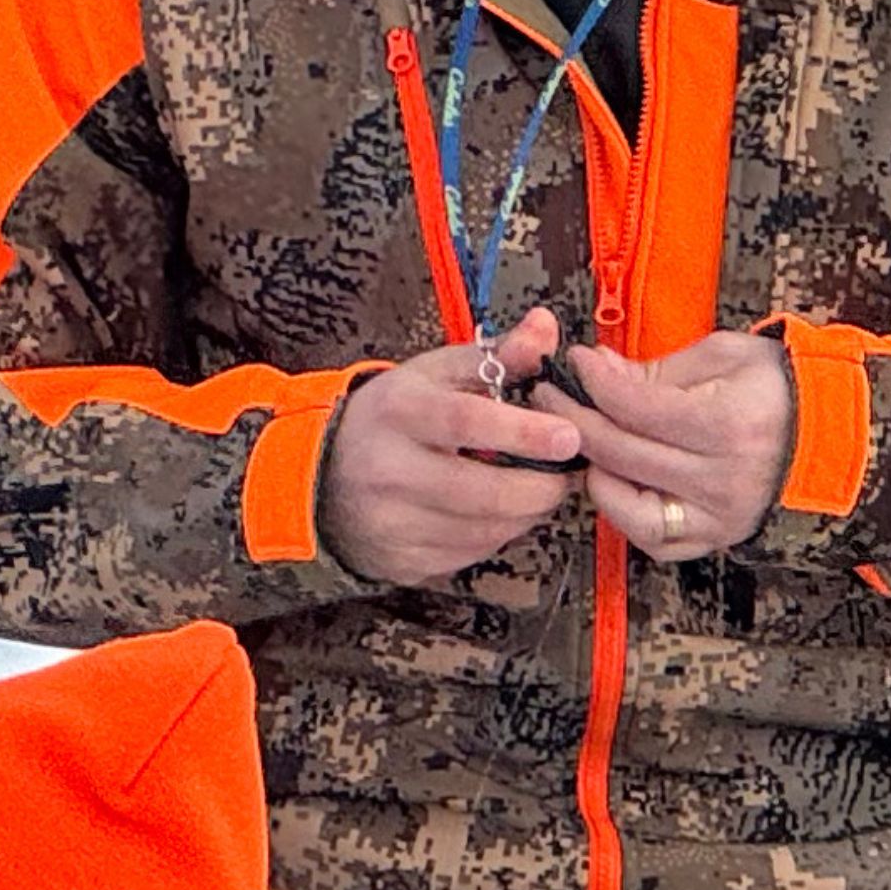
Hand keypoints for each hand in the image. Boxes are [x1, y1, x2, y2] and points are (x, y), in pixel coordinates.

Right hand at [319, 306, 586, 586]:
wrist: (321, 477)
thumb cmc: (391, 420)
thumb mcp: (433, 375)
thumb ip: (495, 355)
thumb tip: (545, 327)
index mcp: (398, 413)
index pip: (467, 423)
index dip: (524, 432)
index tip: (569, 436)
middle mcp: (389, 472)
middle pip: (485, 492)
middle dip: (542, 486)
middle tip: (567, 471)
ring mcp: (392, 524)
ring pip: (486, 530)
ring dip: (526, 512)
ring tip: (536, 487)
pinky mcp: (401, 562)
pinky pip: (471, 554)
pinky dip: (498, 534)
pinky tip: (499, 512)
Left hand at [551, 331, 794, 561]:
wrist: (841, 440)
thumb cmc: (787, 390)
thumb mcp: (731, 357)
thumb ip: (662, 370)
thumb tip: (602, 370)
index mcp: (726, 424)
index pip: (634, 406)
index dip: (594, 381)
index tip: (577, 361)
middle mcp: (719, 477)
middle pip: (620, 452)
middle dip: (574, 418)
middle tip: (551, 395)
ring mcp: (716, 515)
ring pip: (625, 501)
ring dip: (592, 468)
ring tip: (582, 439)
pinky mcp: (714, 538)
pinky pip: (651, 538)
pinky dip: (621, 512)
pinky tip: (613, 481)